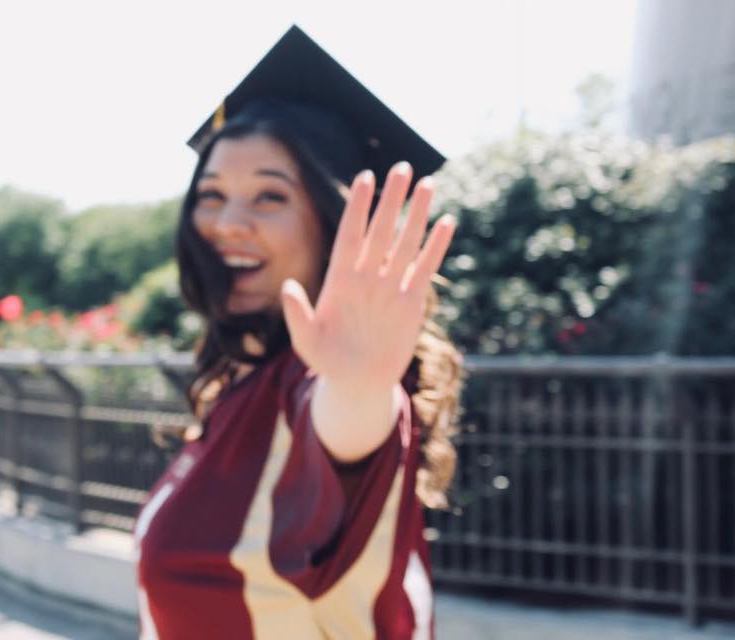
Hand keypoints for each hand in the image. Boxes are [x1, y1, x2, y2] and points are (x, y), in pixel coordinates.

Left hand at [280, 162, 455, 391]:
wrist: (358, 383)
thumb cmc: (328, 362)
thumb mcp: (307, 341)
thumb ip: (298, 314)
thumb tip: (288, 286)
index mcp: (340, 280)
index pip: (350, 234)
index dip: (357, 207)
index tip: (364, 178)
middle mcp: (366, 277)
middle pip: (381, 230)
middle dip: (391, 200)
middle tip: (402, 167)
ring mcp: (390, 287)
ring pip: (405, 243)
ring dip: (416, 215)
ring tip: (428, 184)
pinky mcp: (410, 303)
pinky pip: (424, 269)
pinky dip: (435, 247)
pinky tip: (446, 223)